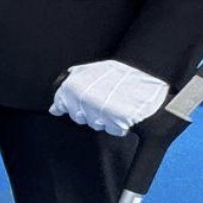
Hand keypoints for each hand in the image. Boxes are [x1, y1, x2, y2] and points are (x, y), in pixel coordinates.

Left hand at [51, 60, 168, 135]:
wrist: (148, 72)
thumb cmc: (121, 73)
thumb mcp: (91, 72)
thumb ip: (69, 90)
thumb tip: (53, 109)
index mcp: (74, 85)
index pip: (61, 104)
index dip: (71, 106)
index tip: (81, 102)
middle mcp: (84, 98)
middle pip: (79, 118)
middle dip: (90, 113)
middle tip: (105, 101)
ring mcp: (101, 110)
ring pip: (96, 125)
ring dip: (106, 119)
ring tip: (117, 104)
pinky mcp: (118, 120)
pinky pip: (114, 130)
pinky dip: (120, 125)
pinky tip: (126, 112)